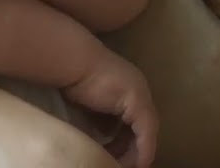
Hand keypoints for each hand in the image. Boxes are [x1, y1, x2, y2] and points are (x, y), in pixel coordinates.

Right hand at [62, 50, 157, 167]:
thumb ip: (100, 120)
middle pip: (143, 129)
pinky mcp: (138, 102)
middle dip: (133, 150)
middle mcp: (139, 90)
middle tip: (120, 164)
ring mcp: (141, 94)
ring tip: (122, 165)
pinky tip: (137, 163)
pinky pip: (147, 133)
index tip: (118, 158)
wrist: (72, 62)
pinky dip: (143, 150)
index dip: (128, 143)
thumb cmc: (72, 80)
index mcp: (127, 90)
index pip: (134, 123)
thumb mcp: (89, 105)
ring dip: (136, 153)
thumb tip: (101, 142)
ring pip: (147, 133)